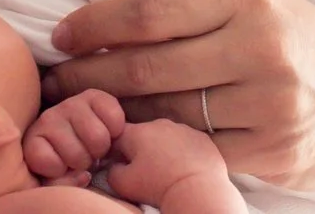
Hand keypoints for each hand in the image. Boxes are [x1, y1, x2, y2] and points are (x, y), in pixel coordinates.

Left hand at [23, 87, 125, 184]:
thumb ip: (60, 185)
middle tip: (83, 159)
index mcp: (33, 142)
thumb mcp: (56, 183)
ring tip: (93, 147)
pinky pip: (113, 116)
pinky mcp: (94, 96)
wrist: (86, 144)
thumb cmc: (68, 168)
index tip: (62, 169)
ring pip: (98, 138)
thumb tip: (83, 175)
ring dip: (100, 148)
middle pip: (77, 154)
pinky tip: (106, 132)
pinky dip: (116, 129)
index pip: (44, 160)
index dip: (58, 171)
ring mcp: (70, 104)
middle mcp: (48, 118)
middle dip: (84, 162)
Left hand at [47, 0, 314, 192]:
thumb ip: (189, 10)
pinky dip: (159, 145)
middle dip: (89, 76)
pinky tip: (132, 139)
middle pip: (149, 66)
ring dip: (115, 115)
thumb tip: (100, 25)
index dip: (95, 25)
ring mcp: (272, 104)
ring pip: (167, 113)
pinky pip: (199, 149)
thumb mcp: (253, 4)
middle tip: (53, 82)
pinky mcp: (276, 152)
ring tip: (81, 111)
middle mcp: (261, 48)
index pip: (149, 10)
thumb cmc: (297, 41)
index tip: (61, 36)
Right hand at [108, 119, 245, 213]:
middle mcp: (159, 124)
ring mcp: (183, 129)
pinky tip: (186, 170)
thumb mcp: (123, 184)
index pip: (118, 135)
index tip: (122, 165)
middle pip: (144, 135)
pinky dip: (184, 153)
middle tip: (147, 172)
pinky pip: (187, 143)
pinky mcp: (202, 139)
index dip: (117, 151)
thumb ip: (111, 172)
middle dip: (142, 151)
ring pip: (167, 138)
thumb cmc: (158, 187)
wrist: (198, 191)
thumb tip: (114, 166)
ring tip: (168, 172)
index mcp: (137, 132)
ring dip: (164, 151)